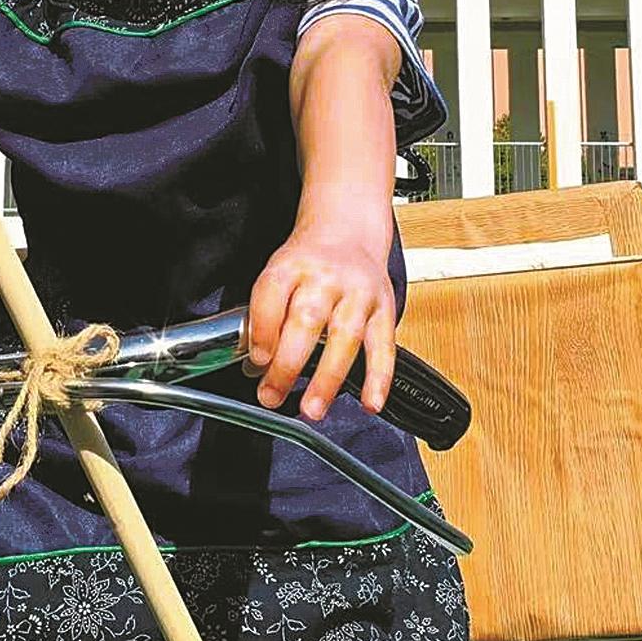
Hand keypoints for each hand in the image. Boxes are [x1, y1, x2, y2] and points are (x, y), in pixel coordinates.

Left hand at [245, 223, 396, 422]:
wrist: (349, 231)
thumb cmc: (307, 262)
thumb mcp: (278, 273)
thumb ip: (266, 314)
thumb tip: (257, 366)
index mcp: (292, 265)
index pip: (272, 293)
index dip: (262, 328)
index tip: (256, 360)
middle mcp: (326, 277)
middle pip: (307, 320)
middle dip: (287, 364)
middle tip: (271, 396)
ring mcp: (359, 293)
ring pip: (345, 337)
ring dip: (328, 378)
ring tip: (312, 409)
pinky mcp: (385, 309)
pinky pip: (384, 347)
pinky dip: (379, 378)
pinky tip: (371, 403)